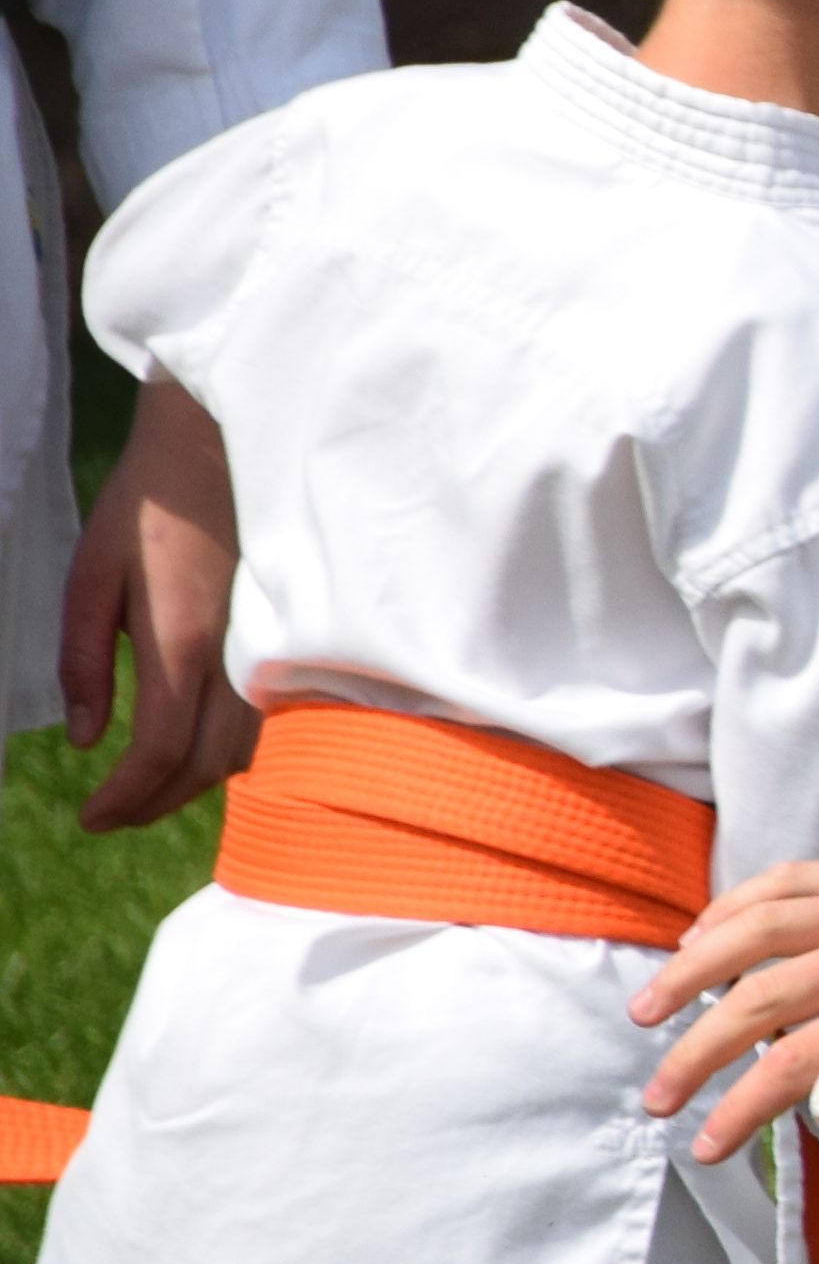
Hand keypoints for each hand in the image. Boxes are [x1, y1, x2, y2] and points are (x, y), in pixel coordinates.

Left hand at [56, 382, 254, 830]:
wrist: (222, 445)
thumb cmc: (148, 505)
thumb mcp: (92, 576)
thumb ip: (86, 660)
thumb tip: (85, 740)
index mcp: (181, 640)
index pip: (160, 751)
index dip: (125, 798)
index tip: (90, 818)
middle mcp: (236, 654)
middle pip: (207, 765)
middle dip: (156, 803)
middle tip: (113, 815)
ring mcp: (271, 647)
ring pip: (247, 751)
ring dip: (196, 783)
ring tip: (150, 790)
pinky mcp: (288, 637)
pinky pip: (270, 722)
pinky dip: (233, 753)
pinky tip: (202, 749)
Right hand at [624, 718, 818, 1162]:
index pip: (798, 1066)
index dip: (740, 1111)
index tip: (706, 1149)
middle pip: (757, 998)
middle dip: (695, 1054)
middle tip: (656, 1099)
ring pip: (754, 923)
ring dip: (690, 966)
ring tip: (648, 1010)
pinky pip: (788, 880)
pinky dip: (736, 906)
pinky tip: (706, 938)